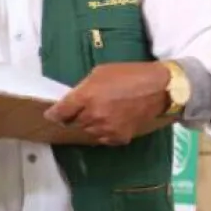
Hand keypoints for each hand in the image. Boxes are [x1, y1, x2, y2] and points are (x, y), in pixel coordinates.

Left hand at [44, 62, 171, 145]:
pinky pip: (103, 138)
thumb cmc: (129, 74)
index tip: (51, 114)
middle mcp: (93, 115)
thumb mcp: (100, 72)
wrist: (159, 88)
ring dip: (90, 123)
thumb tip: (73, 99)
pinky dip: (104, 131)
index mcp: (86, 97)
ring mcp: (106, 129)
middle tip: (85, 107)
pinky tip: (114, 119)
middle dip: (75, 116)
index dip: (54, 114)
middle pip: (74, 123)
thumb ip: (83, 88)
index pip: (60, 113)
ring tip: (103, 111)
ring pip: (88, 131)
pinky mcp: (118, 138)